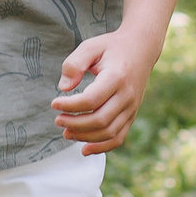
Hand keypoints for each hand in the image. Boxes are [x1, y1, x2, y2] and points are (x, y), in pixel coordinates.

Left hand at [50, 30, 158, 155]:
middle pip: (100, 120)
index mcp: (116, 77)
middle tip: (58, 120)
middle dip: (75, 124)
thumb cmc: (111, 47)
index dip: (70, 106)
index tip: (54, 103)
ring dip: (85, 137)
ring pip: (109, 132)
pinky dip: (102, 147)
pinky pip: (119, 137)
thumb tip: (64, 88)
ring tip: (66, 132)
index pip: (91, 100)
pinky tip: (84, 150)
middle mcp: (127, 95)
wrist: (141, 48)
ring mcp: (132, 107)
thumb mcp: (91, 46)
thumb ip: (74, 64)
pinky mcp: (132, 114)